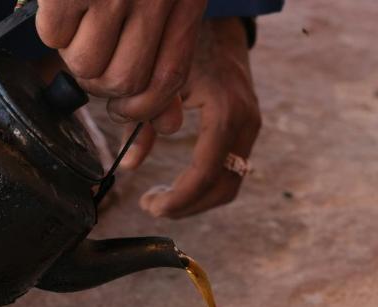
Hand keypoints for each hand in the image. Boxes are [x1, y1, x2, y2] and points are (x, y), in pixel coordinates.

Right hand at [36, 0, 206, 132]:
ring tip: (78, 23)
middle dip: (100, 79)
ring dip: (73, 52)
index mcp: (186, 0)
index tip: (123, 106)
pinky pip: (54, 36)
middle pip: (123, 81)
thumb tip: (168, 126)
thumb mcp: (167, 1)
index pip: (169, 79)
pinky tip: (61, 4)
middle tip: (93, 52)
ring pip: (86, 65)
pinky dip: (51, 27)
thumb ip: (168, 59)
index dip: (142, 105)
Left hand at [120, 17, 260, 218]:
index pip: (206, 171)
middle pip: (223, 187)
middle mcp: (245, 122)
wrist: (217, 28)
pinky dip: (205, 188)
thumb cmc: (184, 50)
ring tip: (162, 200)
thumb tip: (126, 166)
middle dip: (187, 206)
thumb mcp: (157, 83)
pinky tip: (178, 187)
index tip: (151, 206)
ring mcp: (251, 128)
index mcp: (224, 110)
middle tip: (152, 207)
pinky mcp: (247, 131)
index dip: (179, 198)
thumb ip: (140, 124)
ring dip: (196, 201)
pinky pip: (231, 172)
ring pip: (230, 185)